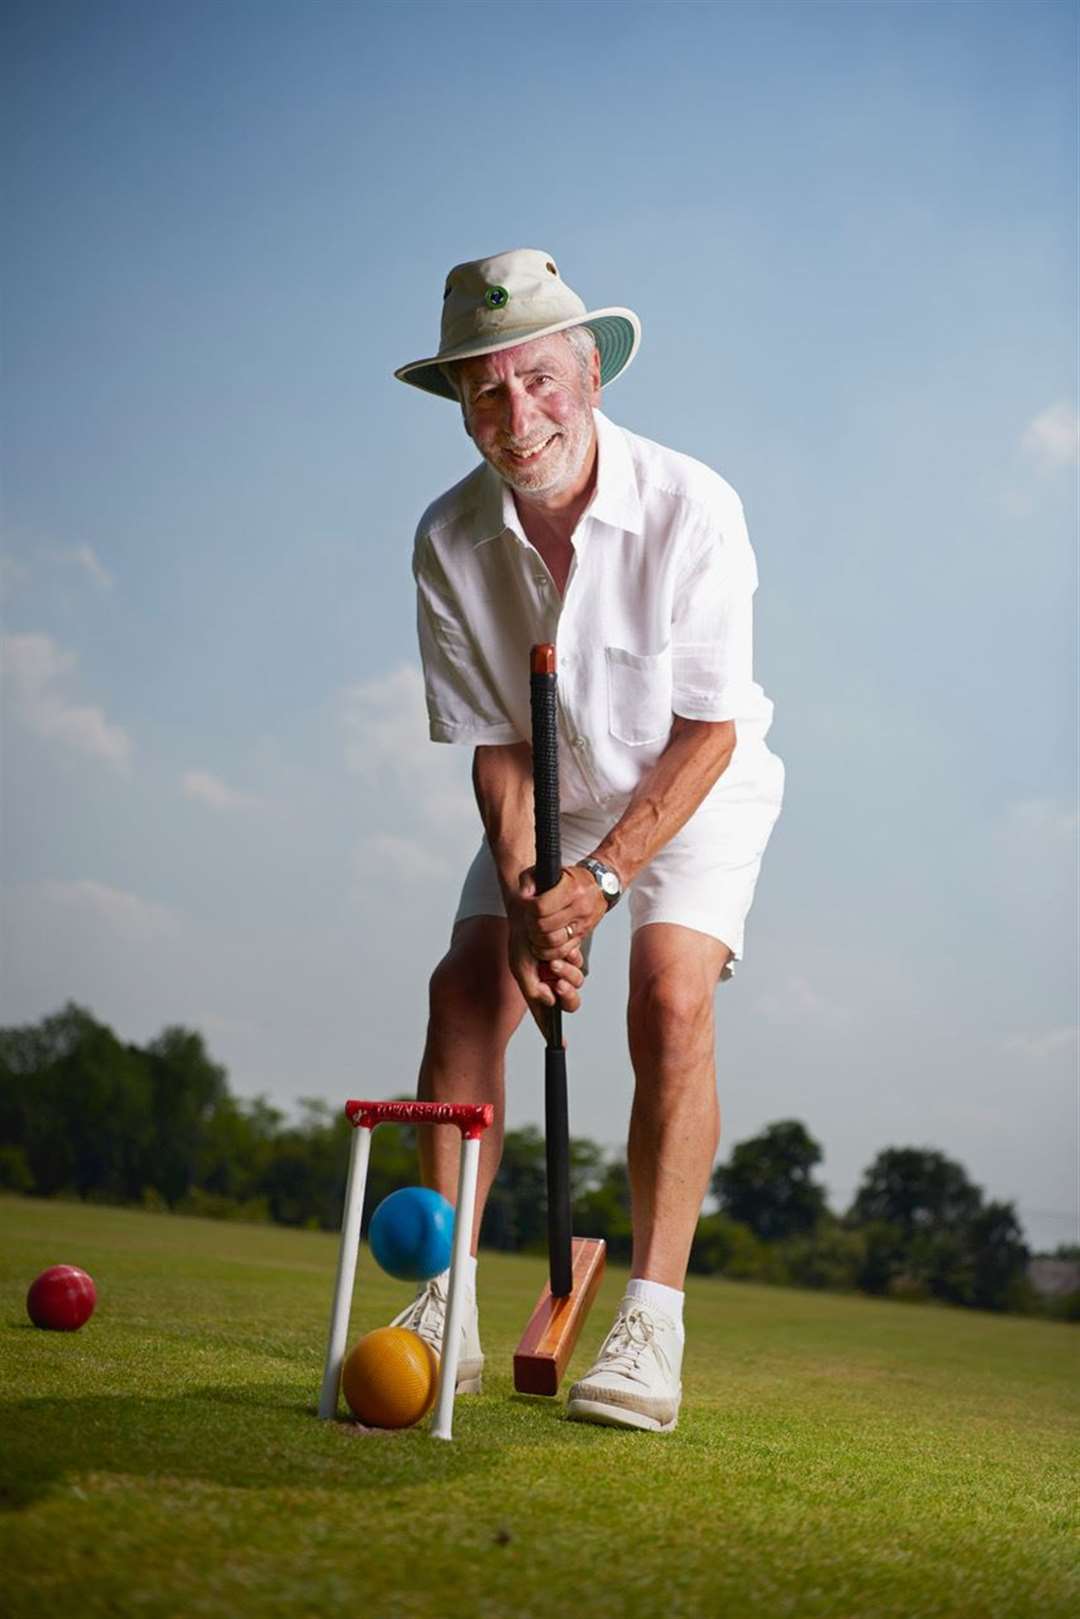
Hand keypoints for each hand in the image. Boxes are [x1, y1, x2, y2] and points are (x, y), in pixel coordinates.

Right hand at [508, 879, 585, 1034]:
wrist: (530, 906)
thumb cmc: (519, 937)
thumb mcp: (520, 964)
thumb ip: (532, 987)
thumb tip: (550, 1001)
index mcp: (536, 987)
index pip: (545, 1014)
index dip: (550, 1029)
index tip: (559, 1042)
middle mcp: (549, 980)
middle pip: (568, 1000)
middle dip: (567, 995)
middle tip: (559, 984)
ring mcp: (561, 967)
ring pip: (576, 981)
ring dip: (568, 974)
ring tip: (555, 962)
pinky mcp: (571, 953)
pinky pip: (579, 962)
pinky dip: (574, 960)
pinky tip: (566, 952)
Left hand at [517, 863, 607, 962]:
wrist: (599, 886)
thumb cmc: (573, 879)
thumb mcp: (550, 869)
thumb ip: (530, 879)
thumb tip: (524, 895)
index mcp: (572, 889)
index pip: (541, 906)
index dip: (528, 907)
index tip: (526, 904)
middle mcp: (580, 908)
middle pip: (544, 925)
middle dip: (531, 923)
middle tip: (529, 917)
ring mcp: (582, 925)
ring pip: (552, 941)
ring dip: (537, 939)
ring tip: (534, 930)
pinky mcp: (582, 937)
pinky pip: (562, 951)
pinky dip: (547, 951)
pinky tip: (541, 944)